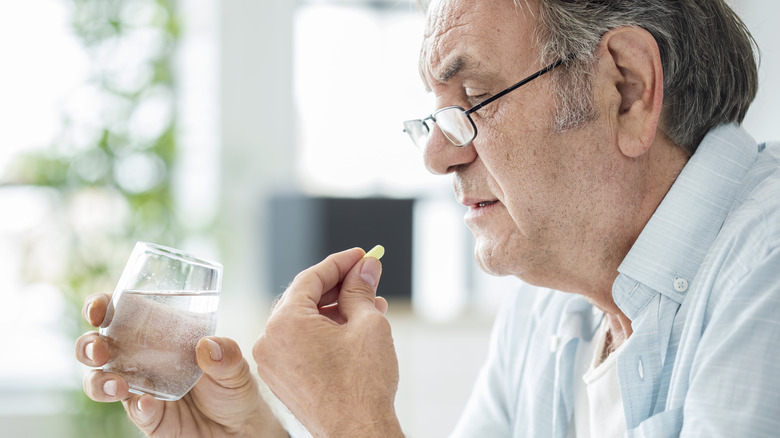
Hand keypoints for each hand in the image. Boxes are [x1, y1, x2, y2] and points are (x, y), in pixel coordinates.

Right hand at [75, 293, 286, 437]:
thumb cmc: (231, 386)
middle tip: (99, 351)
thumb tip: (208, 346)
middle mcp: (140, 359)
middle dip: (89, 346)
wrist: (239, 427)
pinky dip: (138, 407)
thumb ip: (227, 355)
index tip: (98, 310)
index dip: (101, 307)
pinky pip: (135, 411)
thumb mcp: (236, 366)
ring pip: (101, 382)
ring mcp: (140, 389)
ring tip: (116, 385)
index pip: (120, 313)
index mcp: (157, 333)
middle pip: (98, 347)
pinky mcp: (148, 417)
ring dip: (99, 381)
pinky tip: (148, 404)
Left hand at [253, 248, 402, 437]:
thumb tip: (365, 268)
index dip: (340, 262)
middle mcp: (270, 341)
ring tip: (370, 304)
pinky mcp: (283, 379)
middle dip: (340, 286)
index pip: (311, 278)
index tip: (361, 256)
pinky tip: (353, 328)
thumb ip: (361, 289)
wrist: (358, 432)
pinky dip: (325, 332)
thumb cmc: (362, 386)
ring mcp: (273, 363)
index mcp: (285, 323)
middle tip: (367, 276)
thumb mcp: (368, 323)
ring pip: (304, 322)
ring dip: (336, 310)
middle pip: (305, 298)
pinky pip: (301, 343)